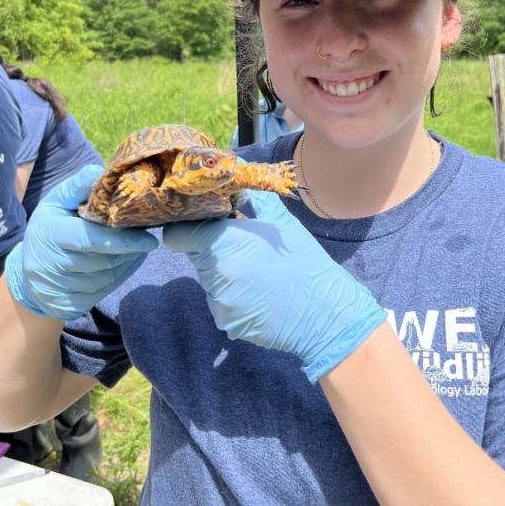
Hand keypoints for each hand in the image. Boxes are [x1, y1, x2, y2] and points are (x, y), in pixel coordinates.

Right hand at [6, 165, 157, 321]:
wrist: (29, 275)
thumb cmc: (50, 228)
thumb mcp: (56, 202)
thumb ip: (79, 186)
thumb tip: (100, 172)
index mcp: (51, 234)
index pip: (90, 240)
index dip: (122, 240)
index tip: (149, 239)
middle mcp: (52, 265)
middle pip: (104, 260)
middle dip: (128, 249)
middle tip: (144, 236)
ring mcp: (61, 289)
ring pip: (109, 277)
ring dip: (128, 261)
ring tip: (135, 246)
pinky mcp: (71, 306)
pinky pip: (107, 290)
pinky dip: (123, 274)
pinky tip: (127, 260)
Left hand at [163, 191, 386, 382]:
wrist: (325, 314)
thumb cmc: (306, 264)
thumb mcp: (283, 224)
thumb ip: (255, 201)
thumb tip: (240, 182)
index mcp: (226, 242)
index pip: (180, 235)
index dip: (188, 229)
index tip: (205, 228)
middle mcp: (216, 273)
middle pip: (197, 256)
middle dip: (214, 250)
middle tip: (245, 250)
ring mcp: (219, 302)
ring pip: (209, 280)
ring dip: (225, 274)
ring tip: (258, 275)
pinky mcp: (226, 323)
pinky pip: (221, 303)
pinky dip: (234, 298)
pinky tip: (259, 296)